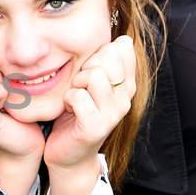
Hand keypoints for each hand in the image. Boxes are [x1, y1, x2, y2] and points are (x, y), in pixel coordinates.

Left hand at [44, 35, 136, 171]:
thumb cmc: (76, 113)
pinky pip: (78, 97)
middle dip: (86, 66)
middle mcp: (125, 98)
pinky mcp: (95, 127)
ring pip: (94, 76)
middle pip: (108, 59)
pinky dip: (68, 99)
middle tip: (78, 84)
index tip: (89, 68)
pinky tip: (69, 108)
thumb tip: (124, 39)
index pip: (122, 49)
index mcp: (127, 84)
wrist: (69, 155)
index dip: (99, 52)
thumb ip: (104, 62)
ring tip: (74, 95)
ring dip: (76, 83)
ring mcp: (112, 114)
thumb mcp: (92, 83)